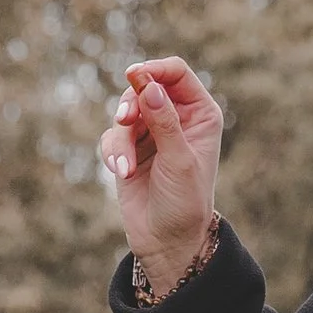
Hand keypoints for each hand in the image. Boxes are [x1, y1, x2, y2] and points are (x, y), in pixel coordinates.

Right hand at [98, 56, 222, 291]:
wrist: (167, 241)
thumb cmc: (184, 203)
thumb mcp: (179, 159)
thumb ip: (163, 120)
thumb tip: (147, 85)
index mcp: (200, 113)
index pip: (176, 74)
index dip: (155, 70)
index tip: (134, 74)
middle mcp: (176, 118)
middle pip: (144, 88)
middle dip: (130, 106)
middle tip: (124, 121)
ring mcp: (151, 133)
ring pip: (124, 114)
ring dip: (121, 140)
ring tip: (125, 168)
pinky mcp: (129, 151)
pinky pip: (112, 137)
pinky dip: (113, 153)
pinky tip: (120, 173)